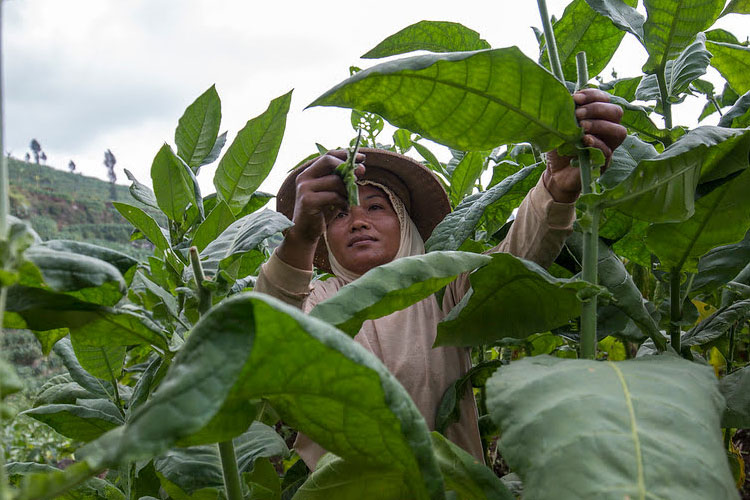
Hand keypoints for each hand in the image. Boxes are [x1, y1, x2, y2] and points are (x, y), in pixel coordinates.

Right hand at [290, 151, 365, 242]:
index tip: (361, 158)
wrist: (305, 232)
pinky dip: (343, 202)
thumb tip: (361, 168)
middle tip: (358, 177)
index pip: (327, 155)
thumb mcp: (333, 193)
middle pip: (329, 161)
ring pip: (335, 180)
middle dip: (347, 167)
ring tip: (348, 201)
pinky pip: (333, 196)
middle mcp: (304, 177)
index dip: (345, 154)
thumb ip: (343, 181)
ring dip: (347, 190)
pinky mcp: (308, 201)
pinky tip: (344, 208)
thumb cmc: (321, 212)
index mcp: (309, 173)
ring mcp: (304, 188)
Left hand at [543, 88, 625, 202]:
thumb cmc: (558, 147)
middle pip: (616, 112)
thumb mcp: (559, 125)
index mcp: (598, 117)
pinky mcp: (604, 163)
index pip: (605, 99)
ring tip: (581, 127)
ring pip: (619, 131)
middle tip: (578, 114)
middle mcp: (607, 130)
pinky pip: (608, 151)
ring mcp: (608, 147)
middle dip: (597, 109)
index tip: (576, 98)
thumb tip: (569, 97)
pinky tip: (584, 140)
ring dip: (600, 125)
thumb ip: (566, 111)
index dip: (593, 95)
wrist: (554, 173)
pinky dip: (596, 143)